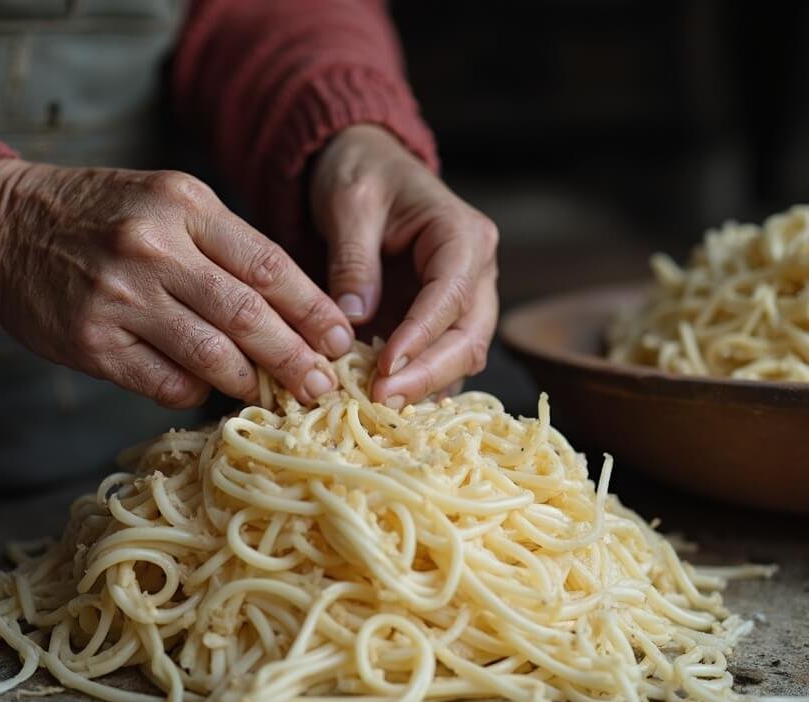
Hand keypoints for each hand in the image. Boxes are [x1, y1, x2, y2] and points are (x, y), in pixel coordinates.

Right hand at [0, 160, 353, 406]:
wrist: (4, 224)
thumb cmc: (100, 214)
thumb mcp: (167, 202)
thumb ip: (224, 248)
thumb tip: (290, 313)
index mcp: (184, 205)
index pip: (268, 265)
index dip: (312, 309)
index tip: (341, 340)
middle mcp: (154, 249)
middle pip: (248, 315)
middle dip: (295, 357)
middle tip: (322, 385)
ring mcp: (120, 298)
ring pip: (211, 355)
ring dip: (251, 381)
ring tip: (273, 393)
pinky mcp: (92, 343)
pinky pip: (165, 382)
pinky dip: (196, 390)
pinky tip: (207, 388)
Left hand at [310, 125, 498, 407]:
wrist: (366, 166)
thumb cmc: (361, 174)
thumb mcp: (349, 204)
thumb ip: (354, 260)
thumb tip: (354, 319)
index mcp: (463, 236)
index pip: (450, 295)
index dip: (420, 337)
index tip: (385, 368)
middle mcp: (476, 273)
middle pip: (468, 337)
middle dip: (427, 375)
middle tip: (380, 400)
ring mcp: (464, 301)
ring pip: (461, 357)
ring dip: (424, 388)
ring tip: (378, 409)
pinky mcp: (441, 322)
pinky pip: (440, 362)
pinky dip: (417, 386)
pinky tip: (386, 406)